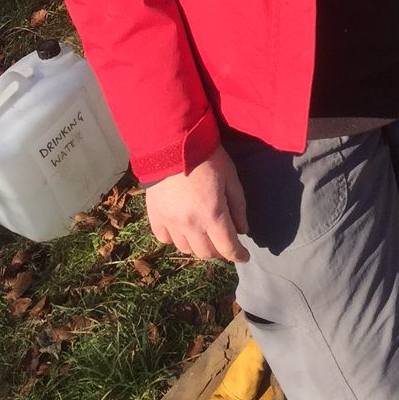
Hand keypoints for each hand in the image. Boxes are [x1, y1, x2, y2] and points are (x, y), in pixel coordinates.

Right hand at [145, 144, 249, 261]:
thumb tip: (243, 230)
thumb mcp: (230, 177)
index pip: (227, 247)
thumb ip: (238, 205)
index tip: (244, 256)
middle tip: (224, 241)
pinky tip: (182, 228)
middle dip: (219, 251)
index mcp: (212, 214)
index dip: (238, 255)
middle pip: (206, 253)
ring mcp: (170, 222)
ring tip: (204, 234)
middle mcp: (190, 224)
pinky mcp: (155, 216)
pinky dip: (175, 238)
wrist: (172, 143)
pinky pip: (165, 239)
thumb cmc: (206, 157)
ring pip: (186, 249)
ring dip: (198, 246)